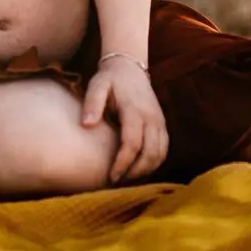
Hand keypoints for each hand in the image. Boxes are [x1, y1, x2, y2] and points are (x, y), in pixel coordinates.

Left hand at [82, 56, 168, 183]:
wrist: (130, 67)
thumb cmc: (110, 79)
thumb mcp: (97, 85)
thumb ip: (92, 104)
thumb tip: (86, 125)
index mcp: (134, 110)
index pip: (132, 144)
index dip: (122, 163)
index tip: (110, 176)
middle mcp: (151, 117)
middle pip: (149, 154)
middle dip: (134, 173)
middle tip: (117, 182)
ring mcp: (160, 122)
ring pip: (160, 155)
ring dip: (145, 171)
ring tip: (127, 179)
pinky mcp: (163, 124)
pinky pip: (163, 150)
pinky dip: (154, 163)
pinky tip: (139, 170)